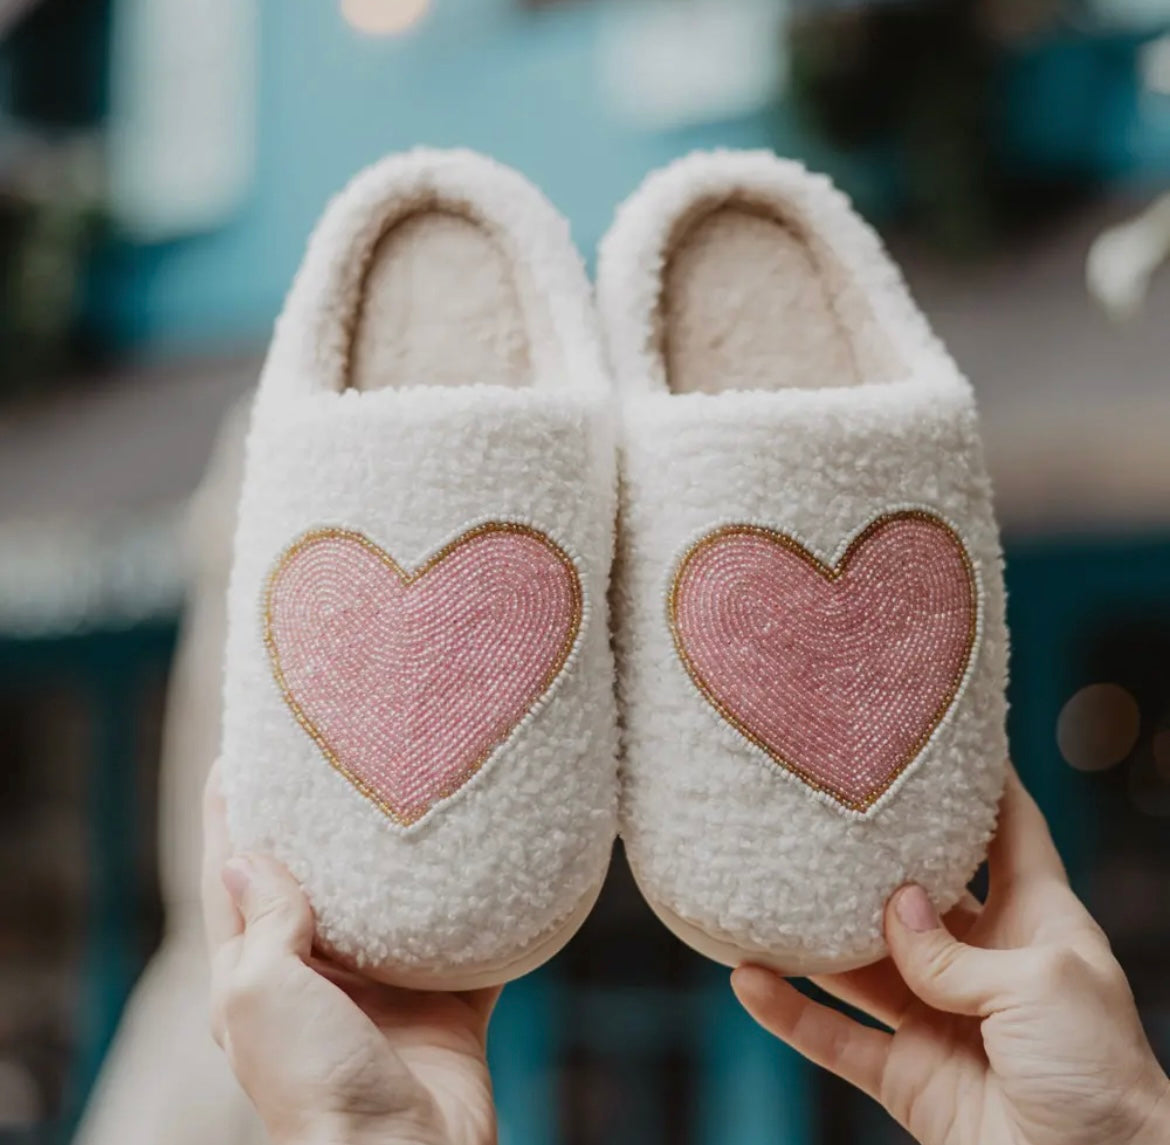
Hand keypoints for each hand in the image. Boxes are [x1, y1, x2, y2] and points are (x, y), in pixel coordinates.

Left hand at [202, 764, 499, 1144]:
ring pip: (389, 905)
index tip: (238, 756)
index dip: (231, 818)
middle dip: (318, 824)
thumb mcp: (260, 995)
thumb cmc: (316, 1085)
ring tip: (409, 790)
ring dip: (397, 858)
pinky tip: (486, 859)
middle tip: (334, 758)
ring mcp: (384, 991)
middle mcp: (318, 979)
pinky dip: (475, 906)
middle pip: (314, 883)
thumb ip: (261, 924)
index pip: (234, 881)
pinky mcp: (446, 1003)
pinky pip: (464, 943)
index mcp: (257, 980)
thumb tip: (246, 858)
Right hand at [732, 766, 1169, 1144]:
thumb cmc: (1103, 1075)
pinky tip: (749, 979)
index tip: (940, 736)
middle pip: (912, 892)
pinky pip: (834, 1037)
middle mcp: (980, 960)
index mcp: (1035, 923)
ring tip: (761, 890)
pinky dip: (789, 1012)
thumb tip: (892, 909)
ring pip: (858, 962)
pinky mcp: (905, 1073)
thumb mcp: (1044, 985)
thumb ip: (957, 948)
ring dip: (811, 935)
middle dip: (870, 856)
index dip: (982, 783)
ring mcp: (936, 1016)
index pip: (1008, 832)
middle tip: (819, 808)